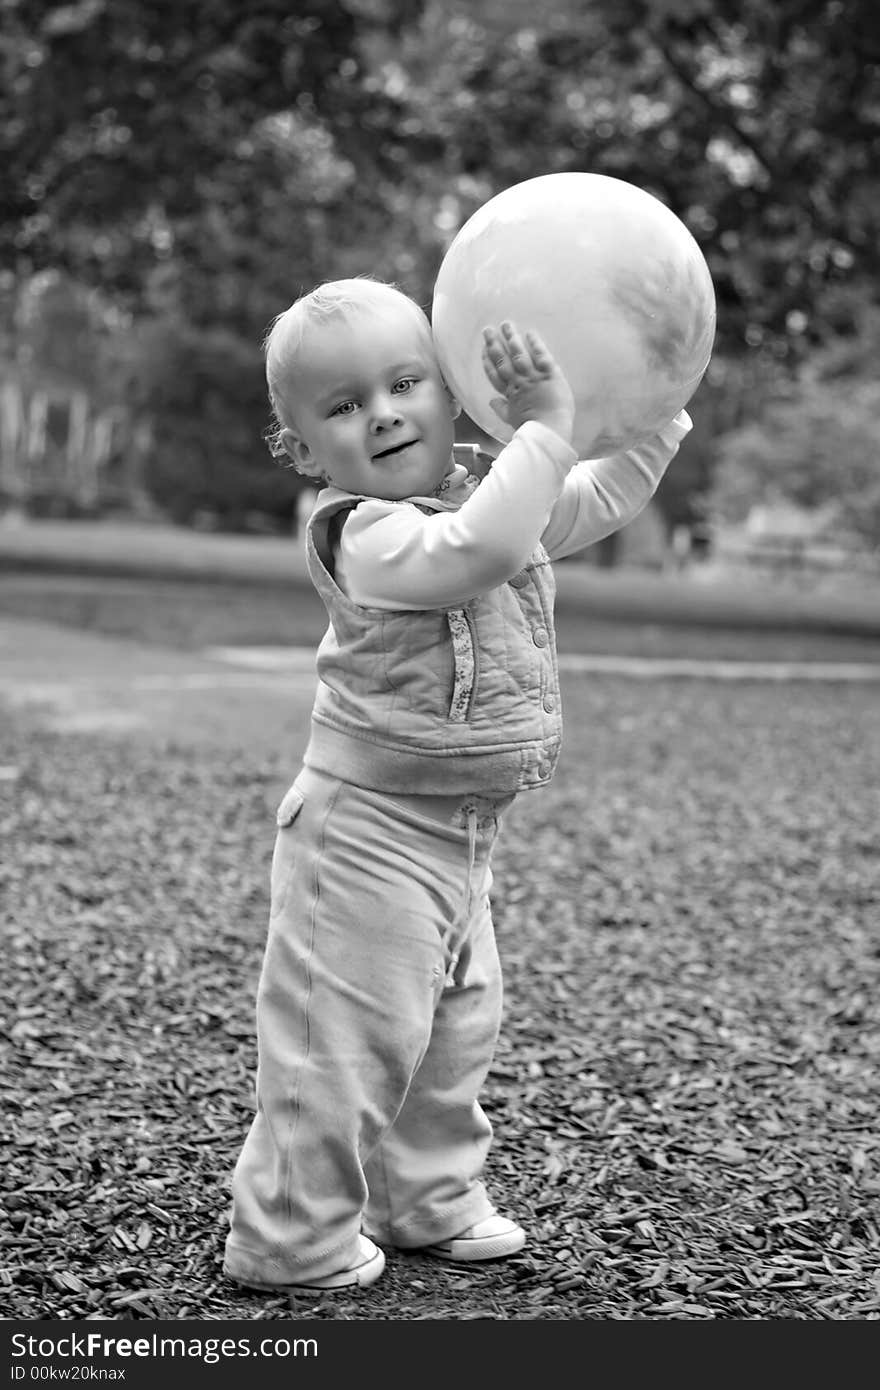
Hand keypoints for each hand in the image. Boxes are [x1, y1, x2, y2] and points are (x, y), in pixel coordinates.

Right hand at [481, 321, 574, 442]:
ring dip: (511, 338)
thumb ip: (501, 410)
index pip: (495, 374)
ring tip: (505, 324)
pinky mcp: (549, 373)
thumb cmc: (531, 428)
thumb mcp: (512, 420)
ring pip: (519, 354)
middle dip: (494, 344)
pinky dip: (535, 344)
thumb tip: (492, 401)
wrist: (548, 429)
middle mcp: (518, 381)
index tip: (483, 350)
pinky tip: (529, 333)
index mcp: (509, 394)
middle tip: (488, 330)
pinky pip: (540, 355)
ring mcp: (533, 376)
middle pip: (503, 360)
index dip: (488, 361)